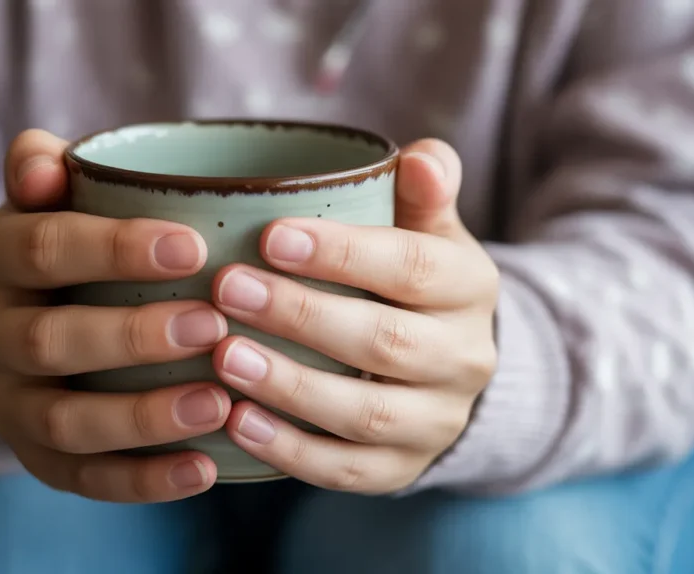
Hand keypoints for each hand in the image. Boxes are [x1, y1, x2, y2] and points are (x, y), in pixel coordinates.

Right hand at [0, 129, 230, 502]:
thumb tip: (43, 164)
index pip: (41, 250)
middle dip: (131, 338)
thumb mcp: (44, 196)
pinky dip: (142, 481)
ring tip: (218, 405)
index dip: (113, 249)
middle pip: (48, 343)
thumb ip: (41, 164)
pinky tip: (204, 470)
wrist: (13, 321)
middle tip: (212, 326)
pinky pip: (81, 478)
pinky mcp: (33, 456)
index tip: (193, 247)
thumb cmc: (60, 243)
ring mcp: (4, 403)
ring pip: (63, 422)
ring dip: (143, 417)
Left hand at [211, 139, 498, 493]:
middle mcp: (465, 360)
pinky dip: (291, 451)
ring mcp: (435, 422)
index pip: (413, 268)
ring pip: (365, 415)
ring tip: (223, 357)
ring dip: (290, 387)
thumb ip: (422, 190)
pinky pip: (347, 471)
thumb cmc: (411, 280)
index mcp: (470, 288)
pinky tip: (236, 423)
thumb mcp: (427, 229)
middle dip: (302, 316)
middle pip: (386, 343)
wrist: (446, 366)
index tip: (271, 236)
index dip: (343, 254)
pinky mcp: (402, 470)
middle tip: (228, 289)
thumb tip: (417, 157)